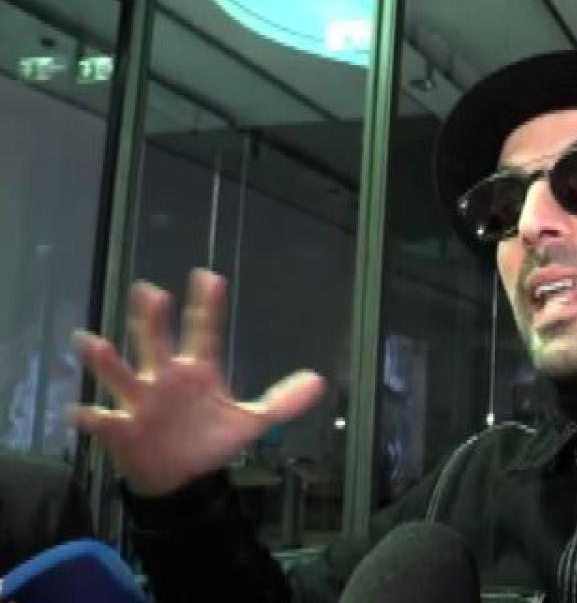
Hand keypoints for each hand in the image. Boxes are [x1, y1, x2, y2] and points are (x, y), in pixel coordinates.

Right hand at [73, 269, 324, 496]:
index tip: (209, 277)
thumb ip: (283, 401)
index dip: (207, 306)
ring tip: (91, 342)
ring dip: (106, 360)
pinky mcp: (122, 429)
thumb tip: (319, 381)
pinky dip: (90, 417)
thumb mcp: (252, 421)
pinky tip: (80, 411)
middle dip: (152, 319)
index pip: (203, 332)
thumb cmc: (209, 439)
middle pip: (157, 343)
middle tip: (150, 291)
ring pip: (121, 375)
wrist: (183, 477)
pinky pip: (102, 420)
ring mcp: (140, 402)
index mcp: (197, 371)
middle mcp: (165, 378)